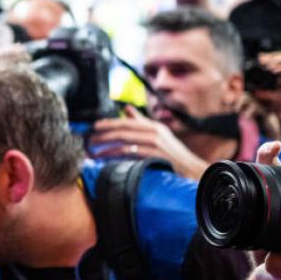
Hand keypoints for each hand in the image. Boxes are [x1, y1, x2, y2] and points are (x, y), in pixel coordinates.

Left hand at [89, 105, 208, 179]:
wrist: (193, 171)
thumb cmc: (173, 155)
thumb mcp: (159, 135)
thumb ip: (141, 122)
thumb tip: (126, 109)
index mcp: (153, 126)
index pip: (126, 122)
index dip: (108, 124)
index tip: (93, 127)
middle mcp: (154, 131)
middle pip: (122, 129)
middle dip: (102, 134)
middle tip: (87, 140)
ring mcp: (154, 143)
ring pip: (123, 141)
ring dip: (104, 146)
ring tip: (91, 152)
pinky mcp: (154, 155)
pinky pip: (129, 153)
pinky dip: (115, 155)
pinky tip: (105, 159)